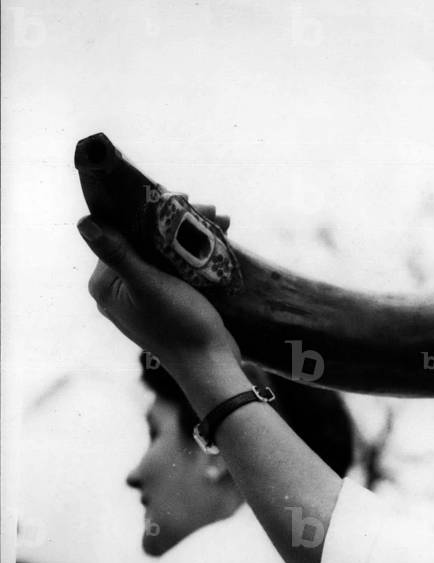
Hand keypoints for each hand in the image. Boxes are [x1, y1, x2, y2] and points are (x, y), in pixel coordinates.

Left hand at [78, 216, 239, 372]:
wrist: (211, 363)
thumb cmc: (179, 326)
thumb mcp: (149, 286)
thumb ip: (118, 254)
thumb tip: (84, 222)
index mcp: (107, 285)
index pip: (120, 234)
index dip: (148, 213)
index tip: (180, 199)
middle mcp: (121, 289)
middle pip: (145, 241)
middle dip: (177, 223)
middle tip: (209, 211)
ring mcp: (147, 295)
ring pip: (165, 251)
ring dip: (191, 235)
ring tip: (221, 222)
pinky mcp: (170, 300)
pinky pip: (178, 266)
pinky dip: (196, 252)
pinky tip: (219, 240)